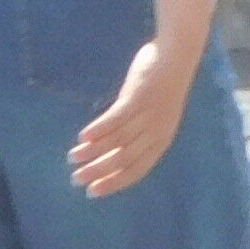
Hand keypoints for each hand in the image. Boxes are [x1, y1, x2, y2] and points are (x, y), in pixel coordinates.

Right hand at [72, 40, 193, 199]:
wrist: (176, 56)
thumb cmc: (160, 85)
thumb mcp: (150, 114)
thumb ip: (132, 129)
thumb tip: (104, 144)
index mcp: (161, 139)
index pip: (137, 169)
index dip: (115, 182)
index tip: (93, 191)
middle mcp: (156, 131)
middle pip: (125, 158)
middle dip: (100, 171)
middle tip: (77, 178)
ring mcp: (148, 116)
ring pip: (118, 140)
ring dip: (93, 151)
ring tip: (73, 158)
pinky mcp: (138, 98)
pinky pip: (116, 118)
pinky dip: (100, 129)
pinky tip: (83, 137)